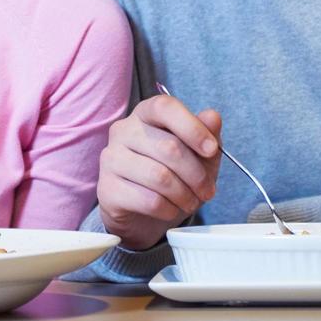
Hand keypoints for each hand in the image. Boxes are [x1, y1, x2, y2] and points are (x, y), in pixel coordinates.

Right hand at [97, 93, 222, 249]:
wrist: (143, 213)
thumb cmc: (173, 175)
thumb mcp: (197, 155)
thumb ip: (206, 134)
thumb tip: (213, 117)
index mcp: (145, 114)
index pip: (165, 107)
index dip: (192, 127)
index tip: (212, 149)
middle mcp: (123, 130)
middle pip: (169, 147)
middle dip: (197, 175)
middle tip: (207, 191)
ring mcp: (111, 158)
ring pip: (160, 176)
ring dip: (184, 195)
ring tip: (191, 202)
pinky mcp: (107, 189)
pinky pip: (149, 200)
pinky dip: (169, 209)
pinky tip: (170, 209)